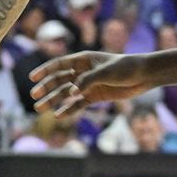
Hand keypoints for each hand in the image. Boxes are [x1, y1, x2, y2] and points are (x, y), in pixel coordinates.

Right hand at [30, 52, 153, 115]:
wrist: (144, 76)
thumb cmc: (126, 67)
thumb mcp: (106, 72)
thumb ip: (88, 81)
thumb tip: (71, 93)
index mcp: (83, 60)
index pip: (59, 64)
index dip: (45, 71)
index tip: (32, 78)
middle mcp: (82, 72)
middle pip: (59, 80)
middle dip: (46, 88)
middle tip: (34, 96)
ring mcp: (88, 85)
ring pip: (65, 93)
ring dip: (53, 100)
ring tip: (39, 108)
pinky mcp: (95, 96)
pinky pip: (78, 104)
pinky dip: (68, 110)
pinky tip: (58, 116)